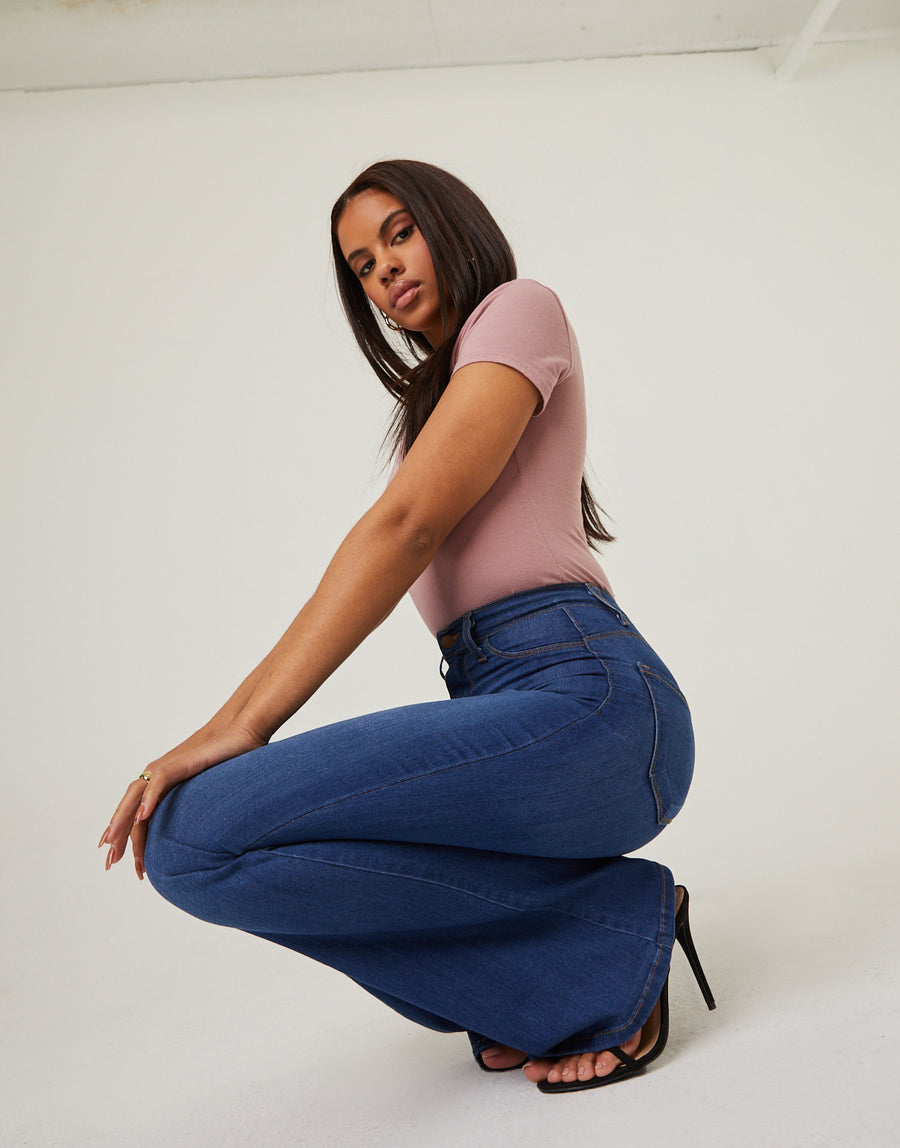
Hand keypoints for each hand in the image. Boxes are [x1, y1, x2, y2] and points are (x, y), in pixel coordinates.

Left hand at [97, 723, 265, 880]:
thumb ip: (194, 813)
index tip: (122, 863)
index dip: (126, 839)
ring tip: (113, 844)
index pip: (136, 816)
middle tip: (109, 863)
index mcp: (161, 787)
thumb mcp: (204, 796)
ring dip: (122, 821)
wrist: (241, 736)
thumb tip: (199, 841)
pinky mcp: (179, 763)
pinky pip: (158, 782)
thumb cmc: (227, 765)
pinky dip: (148, 799)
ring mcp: (165, 768)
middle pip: (128, 809)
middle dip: (116, 836)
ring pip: (134, 796)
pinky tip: (142, 817)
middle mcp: (156, 777)